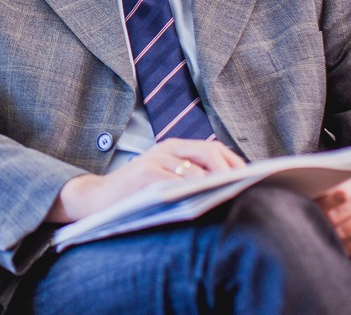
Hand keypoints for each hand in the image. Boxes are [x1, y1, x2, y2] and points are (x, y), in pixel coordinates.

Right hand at [47, 138, 244, 222]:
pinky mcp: (145, 174)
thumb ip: (190, 176)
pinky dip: (192, 192)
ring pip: (196, 169)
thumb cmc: (137, 193)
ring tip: (229, 198)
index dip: (235, 163)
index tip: (251, 179)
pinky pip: (177, 182)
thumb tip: (230, 187)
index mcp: (174, 147)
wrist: (98, 199)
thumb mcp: (165, 178)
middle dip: (230, 171)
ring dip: (215, 185)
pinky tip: (203, 203)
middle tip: (243, 189)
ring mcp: (155, 160)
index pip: (214, 149)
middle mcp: (166, 148)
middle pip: (209, 152)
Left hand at [314, 169, 350, 255]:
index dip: (321, 202)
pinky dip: (343, 247)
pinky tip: (333, 242)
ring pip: (347, 232)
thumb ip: (328, 183)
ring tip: (318, 230)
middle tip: (308, 221)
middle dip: (322, 219)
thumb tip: (302, 194)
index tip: (308, 205)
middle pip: (340, 214)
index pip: (338, 193)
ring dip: (330, 233)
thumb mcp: (347, 175)